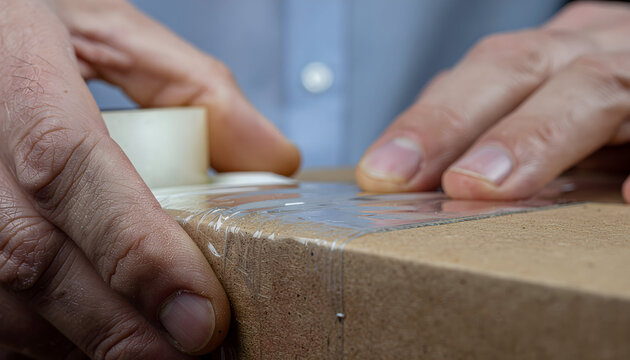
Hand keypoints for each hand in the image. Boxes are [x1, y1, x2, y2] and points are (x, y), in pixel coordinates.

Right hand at [0, 0, 297, 357]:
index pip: (69, 166)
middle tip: (188, 351)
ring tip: (153, 351)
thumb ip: (198, 90)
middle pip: (29, 252)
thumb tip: (273, 159)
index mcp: (15, 68)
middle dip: (115, 321)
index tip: (199, 313)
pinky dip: (39, 336)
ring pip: (0, 293)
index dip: (136, 250)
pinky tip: (92, 338)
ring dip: (79, 338)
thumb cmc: (27, 22)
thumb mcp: (112, 30)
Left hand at [356, 2, 629, 201]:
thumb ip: (493, 122)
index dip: (429, 120)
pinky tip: (629, 198)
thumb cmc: (609, 98)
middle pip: (519, 66)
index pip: (483, 73)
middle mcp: (598, 46)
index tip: (380, 173)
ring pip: (592, 86)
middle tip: (399, 179)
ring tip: (481, 185)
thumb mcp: (549, 99)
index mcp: (557, 51)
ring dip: (534, 137)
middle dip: (452, 122)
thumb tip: (413, 170)